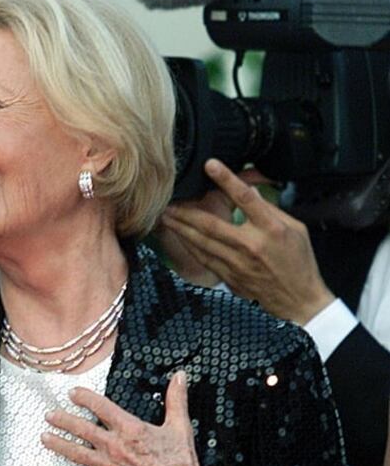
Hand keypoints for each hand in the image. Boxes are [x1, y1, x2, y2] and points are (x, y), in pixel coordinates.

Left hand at [43, 370, 223, 465]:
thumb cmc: (181, 464)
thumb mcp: (180, 427)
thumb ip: (176, 399)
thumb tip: (180, 376)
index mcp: (130, 429)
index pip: (101, 407)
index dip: (84, 398)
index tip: (73, 393)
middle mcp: (115, 446)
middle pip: (82, 429)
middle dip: (63, 420)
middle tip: (49, 415)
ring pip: (76, 453)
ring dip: (58, 444)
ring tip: (44, 437)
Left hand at [159, 159, 334, 323]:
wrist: (298, 301)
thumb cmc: (300, 263)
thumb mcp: (297, 229)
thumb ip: (271, 209)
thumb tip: (251, 191)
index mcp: (271, 228)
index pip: (246, 198)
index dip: (227, 179)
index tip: (211, 165)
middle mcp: (251, 245)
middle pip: (211, 223)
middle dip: (186, 211)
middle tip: (168, 200)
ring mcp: (237, 263)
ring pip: (201, 242)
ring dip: (180, 228)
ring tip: (165, 216)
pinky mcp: (229, 276)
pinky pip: (203, 258)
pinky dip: (189, 246)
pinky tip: (179, 237)